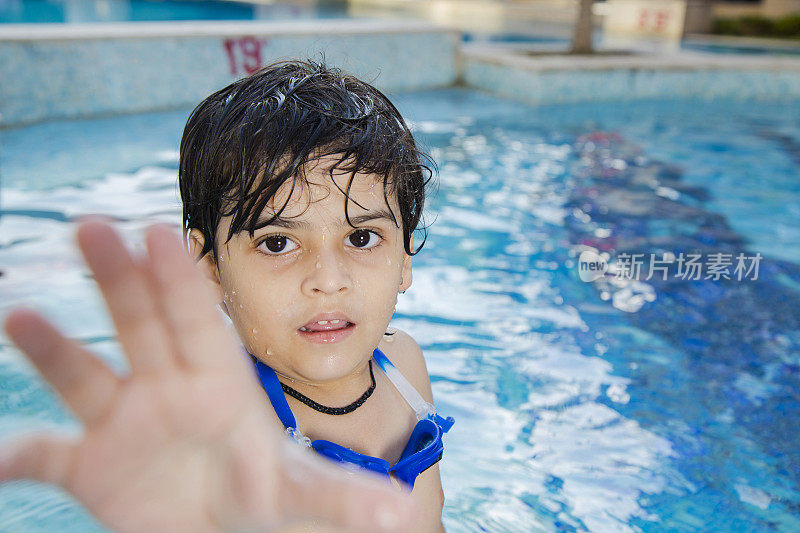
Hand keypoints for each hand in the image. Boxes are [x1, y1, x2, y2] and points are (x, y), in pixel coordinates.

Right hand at [1, 221, 414, 531]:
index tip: (163, 231)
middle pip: (141, 322)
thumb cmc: (260, 489)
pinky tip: (0, 458)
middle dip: (119, 277)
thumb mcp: (299, 495)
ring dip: (53, 348)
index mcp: (217, 379)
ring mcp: (124, 420)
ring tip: (20, 315)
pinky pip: (48, 454)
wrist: (218, 523)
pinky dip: (21, 454)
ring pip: (84, 375)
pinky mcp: (90, 463)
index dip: (182, 279)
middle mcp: (166, 385)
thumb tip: (402, 516)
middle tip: (93, 226)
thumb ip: (342, 498)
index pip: (200, 318)